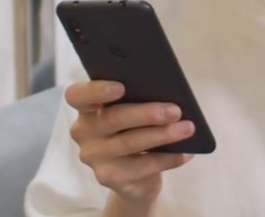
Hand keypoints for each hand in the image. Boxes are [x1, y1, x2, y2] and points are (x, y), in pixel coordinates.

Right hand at [64, 80, 195, 204]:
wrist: (135, 176)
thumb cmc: (135, 131)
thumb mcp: (133, 112)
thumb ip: (138, 99)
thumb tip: (166, 93)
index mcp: (86, 108)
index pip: (77, 96)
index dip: (96, 90)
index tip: (121, 86)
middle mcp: (83, 132)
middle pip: (112, 119)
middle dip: (147, 113)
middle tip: (175, 110)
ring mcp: (93, 156)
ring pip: (129, 143)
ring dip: (163, 135)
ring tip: (187, 129)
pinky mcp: (108, 178)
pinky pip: (141, 167)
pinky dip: (167, 159)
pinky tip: (185, 153)